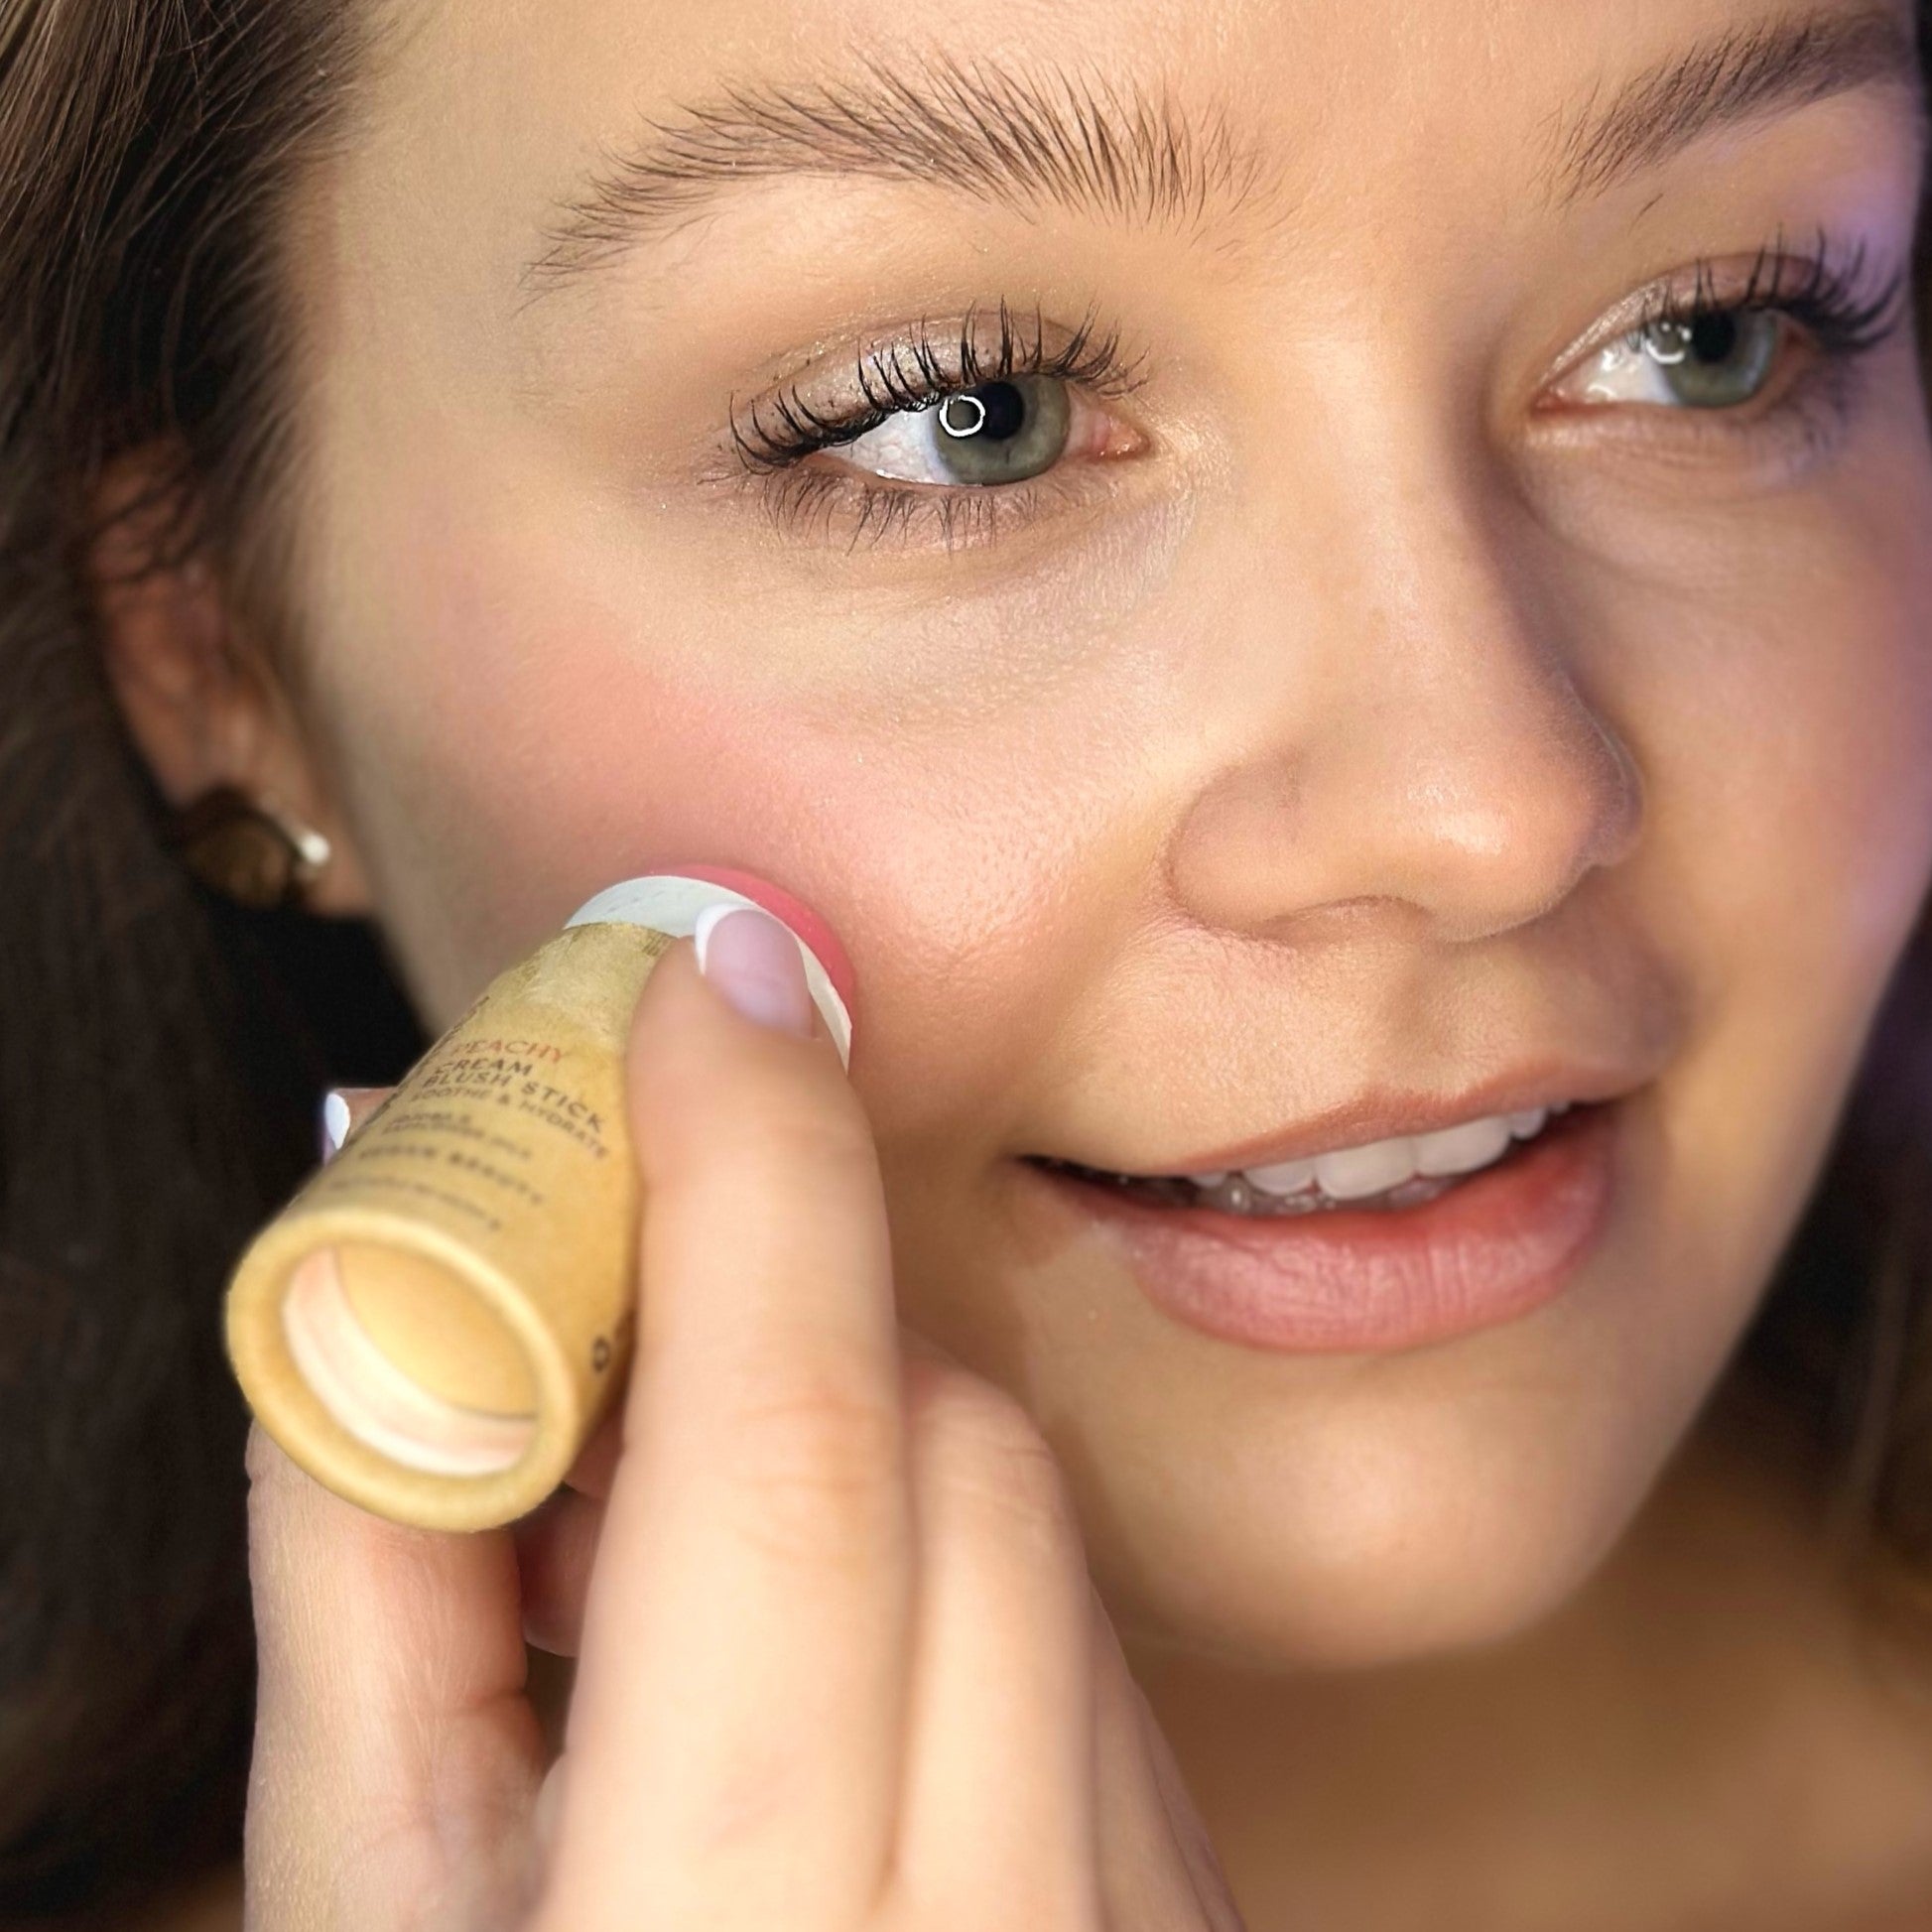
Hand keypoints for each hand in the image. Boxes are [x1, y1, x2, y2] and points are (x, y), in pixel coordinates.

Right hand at [245, 927, 1247, 1929]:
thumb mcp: (352, 1899)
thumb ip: (373, 1563)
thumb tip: (394, 1254)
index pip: (797, 1457)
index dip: (753, 1168)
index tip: (715, 974)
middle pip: (953, 1456)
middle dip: (789, 1319)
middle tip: (639, 1320)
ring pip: (1041, 1536)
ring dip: (875, 1456)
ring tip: (717, 1567)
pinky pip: (1103, 1654)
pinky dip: (964, 1583)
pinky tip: (844, 1684)